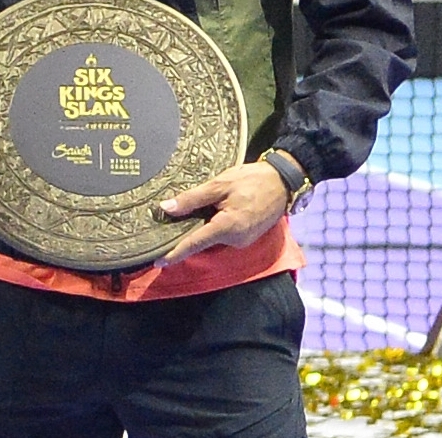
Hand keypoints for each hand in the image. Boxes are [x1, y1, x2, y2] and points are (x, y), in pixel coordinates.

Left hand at [152, 160, 288, 267]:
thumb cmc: (252, 180)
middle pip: (203, 240)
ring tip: (190, 214)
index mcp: (227, 227)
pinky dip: (214, 227)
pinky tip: (211, 213)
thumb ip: (192, 199)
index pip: (194, 243)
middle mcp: (235, 240)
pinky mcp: (247, 238)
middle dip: (186, 235)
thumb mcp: (219, 184)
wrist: (283, 182)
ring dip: (202, 228)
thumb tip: (166, 208)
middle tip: (167, 226)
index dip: (175, 253)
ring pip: (213, 237)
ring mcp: (242, 241)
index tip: (158, 262)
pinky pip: (224, 235)